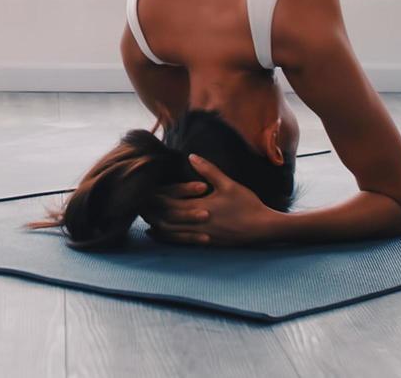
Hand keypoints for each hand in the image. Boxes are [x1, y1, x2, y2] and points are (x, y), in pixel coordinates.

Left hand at [146, 154, 282, 246]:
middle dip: (152, 211)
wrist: (262, 228)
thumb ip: (208, 171)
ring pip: (171, 232)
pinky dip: (166, 237)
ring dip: (156, 224)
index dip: (157, 197)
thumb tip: (191, 156)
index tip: (146, 190)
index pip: (171, 203)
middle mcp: (197, 224)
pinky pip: (180, 242)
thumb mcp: (228, 184)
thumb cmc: (247, 204)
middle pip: (166, 218)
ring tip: (144, 217)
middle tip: (138, 203)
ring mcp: (200, 236)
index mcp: (200, 207)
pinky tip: (158, 233)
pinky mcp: (205, 244)